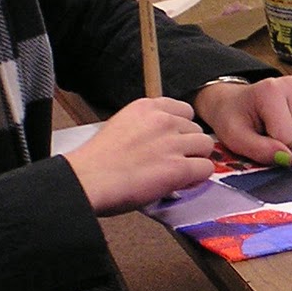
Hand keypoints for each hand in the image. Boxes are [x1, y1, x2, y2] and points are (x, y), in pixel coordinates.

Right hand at [63, 98, 215, 215]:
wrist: (85, 180)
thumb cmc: (96, 162)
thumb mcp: (121, 128)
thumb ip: (147, 128)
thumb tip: (166, 140)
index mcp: (146, 107)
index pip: (184, 110)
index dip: (182, 129)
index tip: (173, 141)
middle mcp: (162, 120)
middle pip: (196, 129)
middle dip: (188, 146)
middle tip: (172, 161)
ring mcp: (172, 143)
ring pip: (205, 146)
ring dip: (195, 160)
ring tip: (176, 172)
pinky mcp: (179, 167)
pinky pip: (207, 168)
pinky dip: (197, 178)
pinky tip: (181, 183)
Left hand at [194, 75, 291, 164]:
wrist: (235, 101)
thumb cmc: (234, 118)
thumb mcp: (235, 138)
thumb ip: (259, 150)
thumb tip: (287, 158)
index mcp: (271, 91)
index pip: (287, 137)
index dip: (273, 147)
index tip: (259, 139)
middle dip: (289, 146)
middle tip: (270, 137)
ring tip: (280, 131)